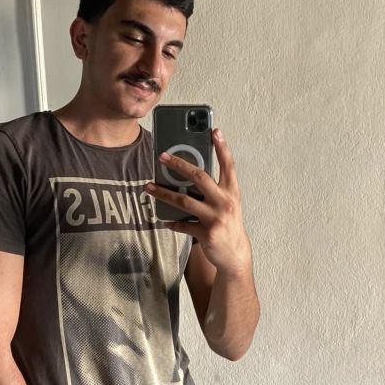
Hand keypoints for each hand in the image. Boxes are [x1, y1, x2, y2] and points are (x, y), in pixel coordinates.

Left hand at [146, 128, 251, 275]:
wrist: (235, 254)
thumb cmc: (228, 223)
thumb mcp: (227, 203)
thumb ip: (213, 189)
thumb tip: (187, 175)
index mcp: (232, 192)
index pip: (228, 165)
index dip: (222, 147)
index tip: (214, 130)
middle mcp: (225, 202)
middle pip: (199, 177)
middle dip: (178, 164)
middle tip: (162, 156)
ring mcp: (216, 218)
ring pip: (184, 201)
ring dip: (163, 193)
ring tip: (149, 187)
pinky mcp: (206, 233)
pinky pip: (182, 225)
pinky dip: (171, 222)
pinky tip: (163, 219)